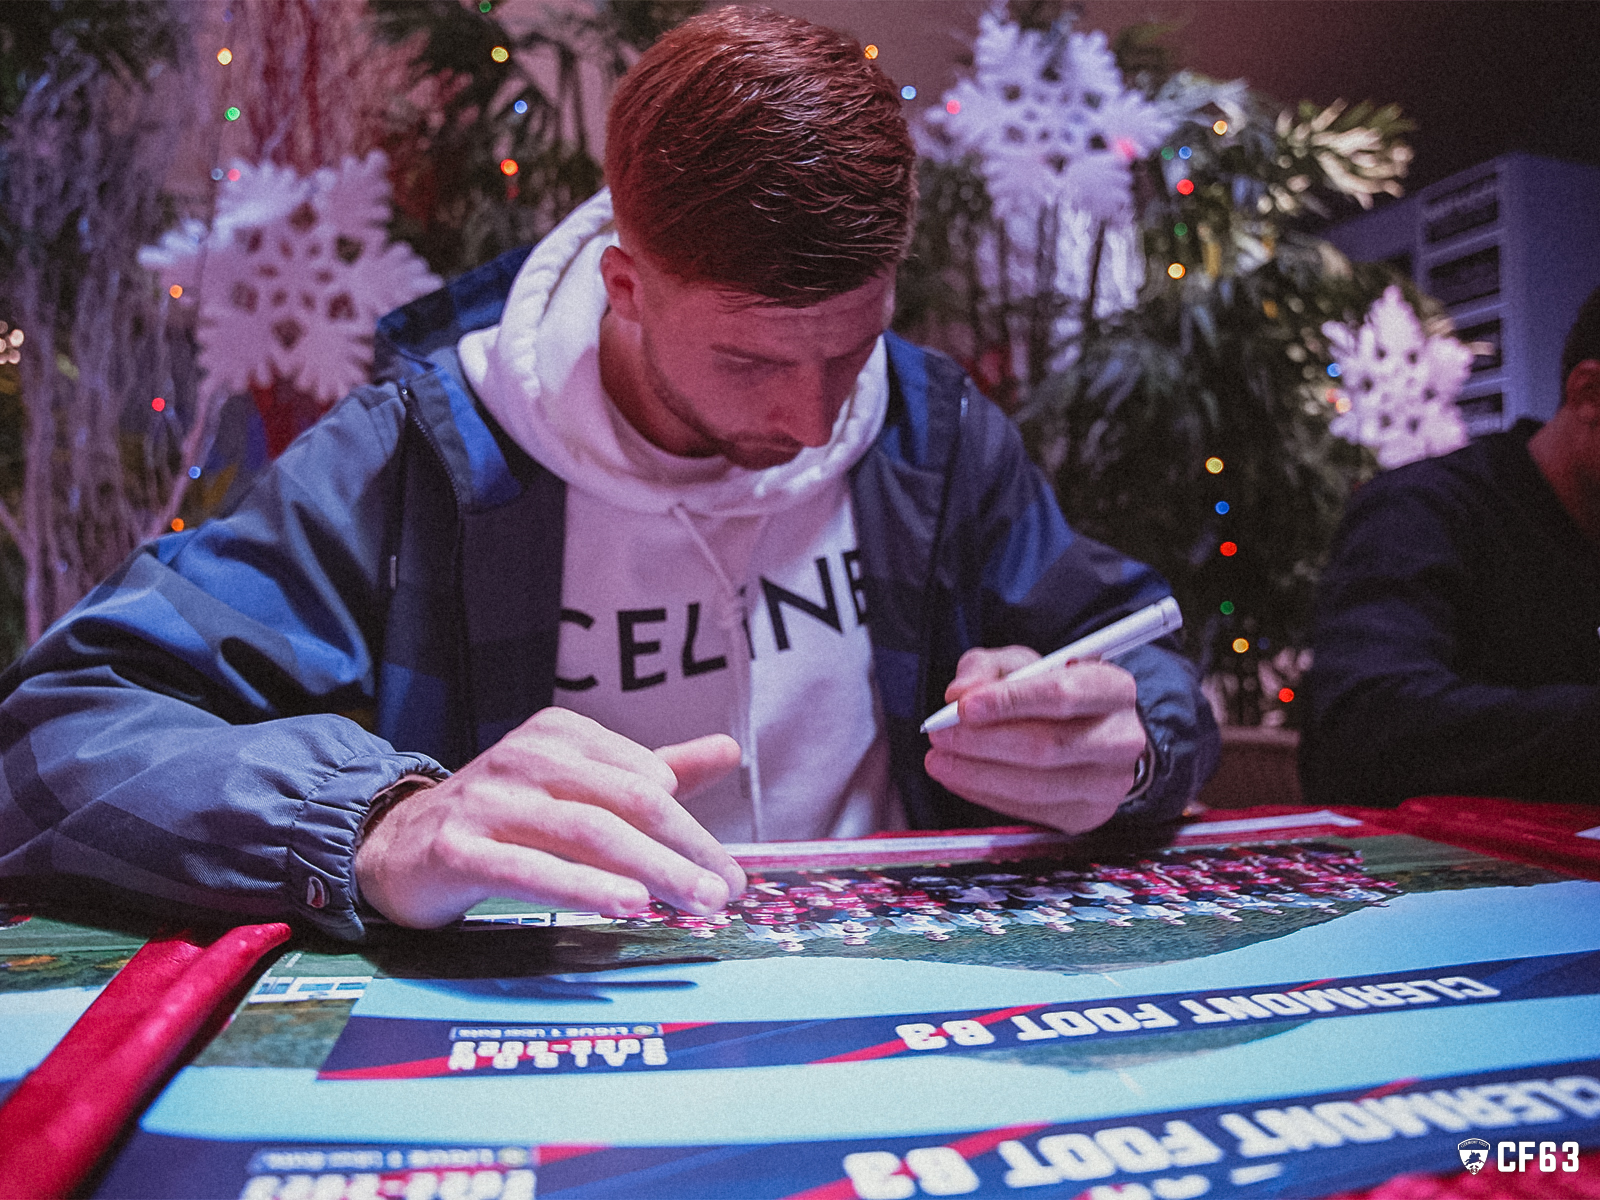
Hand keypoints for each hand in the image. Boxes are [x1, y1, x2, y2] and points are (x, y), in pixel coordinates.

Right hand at [354, 707, 744, 927]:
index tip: (728, 872)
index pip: (646, 779)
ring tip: (692, 902)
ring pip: (586, 833)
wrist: (396, 845)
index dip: (694, 828)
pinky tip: (626, 904)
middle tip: (725, 892)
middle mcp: (526, 757)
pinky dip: (583, 887)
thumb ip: (651, 771)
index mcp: (560, 734)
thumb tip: (729, 749)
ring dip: (650, 869)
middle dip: (684, 849)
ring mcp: (489, 802)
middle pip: (626, 803)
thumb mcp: (578, 786)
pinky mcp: (458, 850)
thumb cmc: (504, 817)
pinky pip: (530, 870)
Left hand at [924, 647, 1145, 833]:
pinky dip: (986, 794)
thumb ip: (986, 668)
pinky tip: (961, 777)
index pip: (1062, 695)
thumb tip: (958, 693)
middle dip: (983, 742)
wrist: (1089, 732)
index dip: (1009, 702)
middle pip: (1047, 746)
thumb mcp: (1022, 664)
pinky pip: (1029, 810)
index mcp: (1114, 688)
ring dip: (977, 774)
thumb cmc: (1053, 691)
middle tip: (940, 734)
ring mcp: (1109, 783)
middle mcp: (1122, 738)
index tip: (963, 707)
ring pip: (1036, 785)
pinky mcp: (1087, 814)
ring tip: (940, 759)